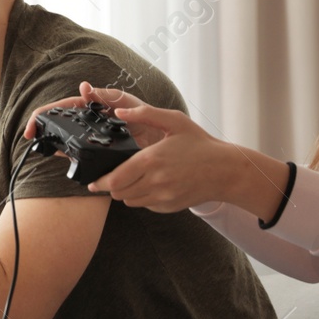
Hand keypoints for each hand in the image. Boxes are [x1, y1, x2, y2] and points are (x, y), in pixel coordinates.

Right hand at [24, 81, 167, 148]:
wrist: (166, 141)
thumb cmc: (150, 118)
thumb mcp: (130, 103)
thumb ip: (107, 96)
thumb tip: (83, 87)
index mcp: (94, 106)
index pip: (64, 106)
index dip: (46, 112)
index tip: (34, 122)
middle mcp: (90, 122)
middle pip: (60, 122)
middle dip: (42, 127)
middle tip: (30, 136)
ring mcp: (93, 138)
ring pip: (66, 138)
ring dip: (52, 141)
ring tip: (40, 147)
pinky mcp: (99, 154)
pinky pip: (79, 154)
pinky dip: (67, 155)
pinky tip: (61, 157)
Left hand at [70, 86, 233, 212]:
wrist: (225, 171)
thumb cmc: (200, 143)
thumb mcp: (175, 121)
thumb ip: (145, 113)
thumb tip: (119, 112)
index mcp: (152, 160)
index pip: (115, 178)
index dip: (100, 181)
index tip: (92, 181)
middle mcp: (155, 181)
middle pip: (118, 192)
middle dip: (111, 186)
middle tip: (111, 177)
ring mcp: (163, 197)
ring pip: (130, 201)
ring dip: (125, 192)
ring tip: (132, 179)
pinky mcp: (169, 206)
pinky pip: (145, 205)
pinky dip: (142, 197)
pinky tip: (150, 184)